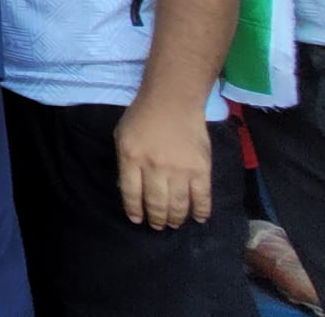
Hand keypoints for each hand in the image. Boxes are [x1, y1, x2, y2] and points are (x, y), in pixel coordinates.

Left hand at [113, 96, 212, 228]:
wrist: (173, 100)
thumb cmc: (143, 117)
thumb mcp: (122, 137)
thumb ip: (125, 163)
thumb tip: (131, 191)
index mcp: (131, 158)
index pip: (131, 194)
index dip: (135, 211)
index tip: (138, 220)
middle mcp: (154, 167)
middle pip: (156, 203)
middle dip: (157, 219)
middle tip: (158, 226)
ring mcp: (179, 169)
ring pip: (178, 205)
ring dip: (176, 218)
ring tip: (174, 223)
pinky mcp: (201, 168)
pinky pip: (202, 197)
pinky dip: (201, 211)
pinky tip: (198, 218)